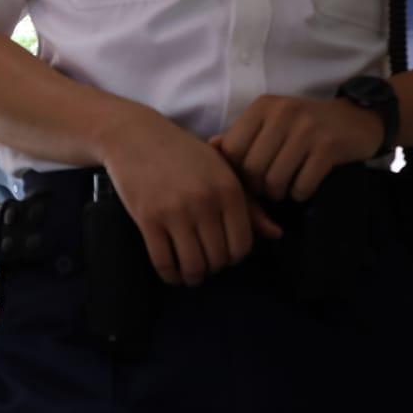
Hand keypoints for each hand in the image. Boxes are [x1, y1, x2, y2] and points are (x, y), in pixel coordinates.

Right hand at [99, 108, 281, 287]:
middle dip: (214, 267)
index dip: (235, 257)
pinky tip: (172, 272)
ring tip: (191, 274)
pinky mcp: (148, 219)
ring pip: (193, 265)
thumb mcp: (222, 170)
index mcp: (229, 188)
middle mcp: (206, 201)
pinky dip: (170, 275)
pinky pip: (164, 262)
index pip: (242, 244)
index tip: (225, 255)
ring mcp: (175, 211)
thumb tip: (276, 235)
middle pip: (218, 259)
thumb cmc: (184, 153)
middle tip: (206, 263)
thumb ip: (249, 204)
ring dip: (193, 276)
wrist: (136, 136)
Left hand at [214, 95, 383, 203]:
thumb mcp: (272, 122)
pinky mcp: (328, 147)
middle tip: (270, 186)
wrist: (356, 119)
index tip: (251, 177)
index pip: (232, 151)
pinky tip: (305, 185)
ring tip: (286, 187)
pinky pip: (301, 186)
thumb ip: (242, 134)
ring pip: (275, 181)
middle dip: (259, 187)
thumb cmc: (306, 125)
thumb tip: (212, 147)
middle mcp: (283, 113)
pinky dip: (301, 193)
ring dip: (279, 193)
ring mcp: (307, 129)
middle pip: (252, 170)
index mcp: (263, 106)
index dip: (237, 172)